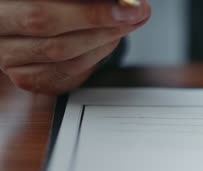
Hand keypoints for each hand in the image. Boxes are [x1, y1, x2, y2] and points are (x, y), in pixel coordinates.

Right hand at [0, 0, 150, 93]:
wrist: (31, 24)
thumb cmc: (50, 5)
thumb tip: (124, 2)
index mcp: (2, 2)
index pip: (42, 8)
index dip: (89, 11)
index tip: (126, 6)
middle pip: (48, 28)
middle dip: (100, 22)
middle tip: (134, 15)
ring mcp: (8, 56)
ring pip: (60, 53)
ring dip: (103, 40)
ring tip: (127, 25)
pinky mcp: (25, 77)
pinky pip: (65, 72)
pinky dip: (94, 56)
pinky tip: (109, 41)